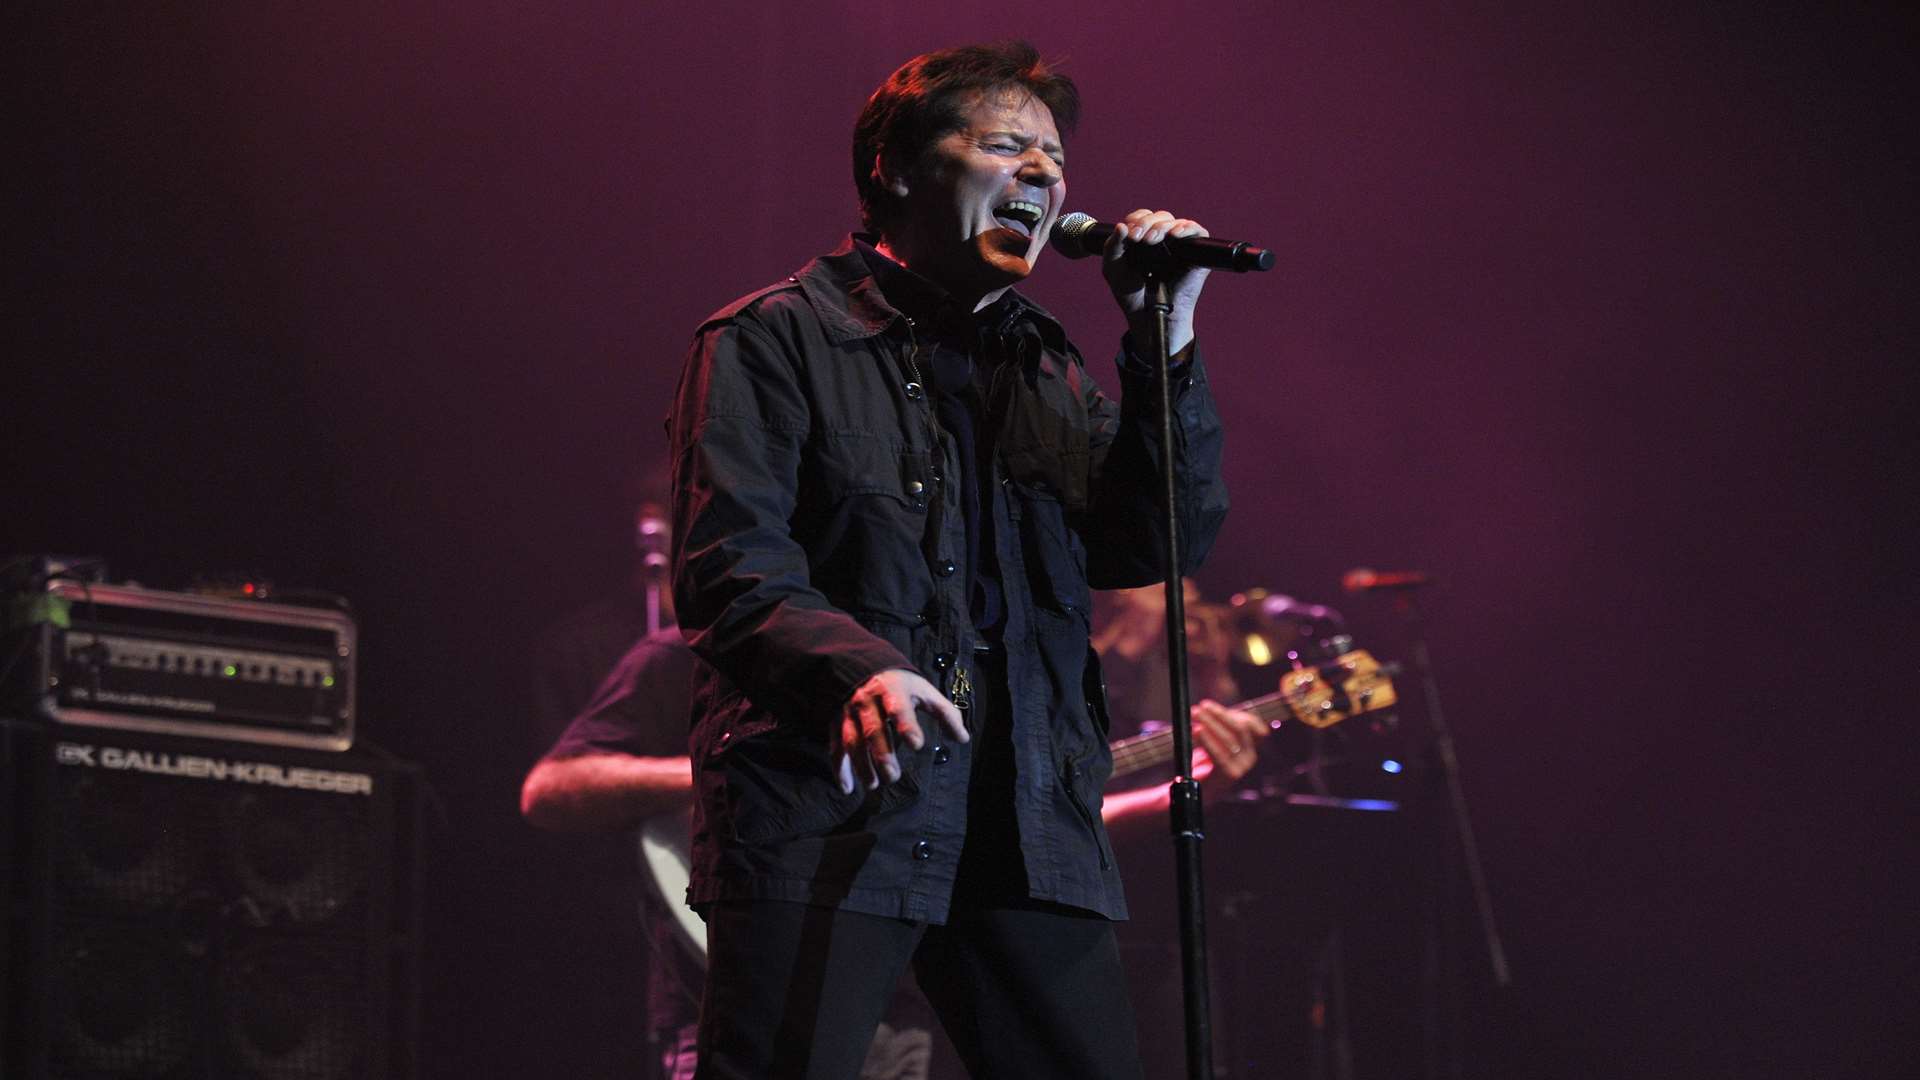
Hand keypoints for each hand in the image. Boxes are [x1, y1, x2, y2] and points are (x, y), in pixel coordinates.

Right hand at [834, 668, 967, 793]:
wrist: (864, 669)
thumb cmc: (901, 686)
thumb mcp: (924, 691)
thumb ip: (945, 713)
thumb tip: (963, 739)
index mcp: (892, 690)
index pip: (899, 708)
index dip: (907, 725)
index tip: (917, 744)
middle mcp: (867, 701)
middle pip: (873, 729)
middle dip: (882, 754)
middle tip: (893, 776)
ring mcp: (849, 712)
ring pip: (853, 741)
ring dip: (861, 765)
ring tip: (874, 785)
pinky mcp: (837, 723)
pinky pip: (836, 748)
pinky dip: (839, 769)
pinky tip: (848, 788)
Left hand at [1101, 208, 1211, 354]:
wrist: (1147, 314)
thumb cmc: (1131, 293)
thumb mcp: (1113, 268)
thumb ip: (1112, 247)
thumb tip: (1122, 226)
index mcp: (1144, 238)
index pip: (1144, 216)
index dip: (1137, 219)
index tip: (1129, 233)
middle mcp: (1163, 239)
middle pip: (1160, 216)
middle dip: (1147, 223)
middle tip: (1138, 237)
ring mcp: (1180, 246)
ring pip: (1176, 222)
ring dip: (1163, 226)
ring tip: (1151, 240)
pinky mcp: (1196, 254)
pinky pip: (1198, 232)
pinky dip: (1187, 228)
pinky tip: (1175, 235)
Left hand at [1189, 699, 1268, 799]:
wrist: (1198, 790)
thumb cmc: (1206, 763)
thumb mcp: (1215, 741)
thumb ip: (1219, 726)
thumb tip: (1209, 708)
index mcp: (1250, 746)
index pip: (1253, 724)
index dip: (1236, 712)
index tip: (1213, 706)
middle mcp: (1250, 756)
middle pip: (1240, 728)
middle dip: (1219, 715)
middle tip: (1201, 707)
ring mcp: (1242, 766)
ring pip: (1229, 738)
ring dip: (1211, 723)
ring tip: (1195, 715)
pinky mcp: (1230, 775)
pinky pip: (1220, 754)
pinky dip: (1208, 740)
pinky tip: (1197, 731)